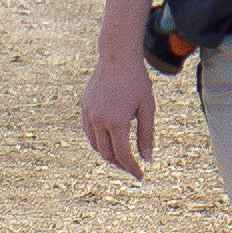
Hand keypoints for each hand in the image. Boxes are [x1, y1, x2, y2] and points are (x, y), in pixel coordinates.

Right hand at [81, 50, 156, 179]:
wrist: (117, 56)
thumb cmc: (137, 81)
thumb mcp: (147, 108)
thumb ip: (146, 135)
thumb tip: (146, 158)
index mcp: (117, 121)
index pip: (123, 154)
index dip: (132, 168)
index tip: (140, 176)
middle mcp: (99, 120)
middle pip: (108, 154)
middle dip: (121, 165)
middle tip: (132, 168)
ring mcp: (89, 114)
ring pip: (95, 145)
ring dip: (108, 155)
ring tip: (121, 158)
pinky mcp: (84, 107)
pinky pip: (89, 132)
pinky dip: (98, 142)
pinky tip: (109, 142)